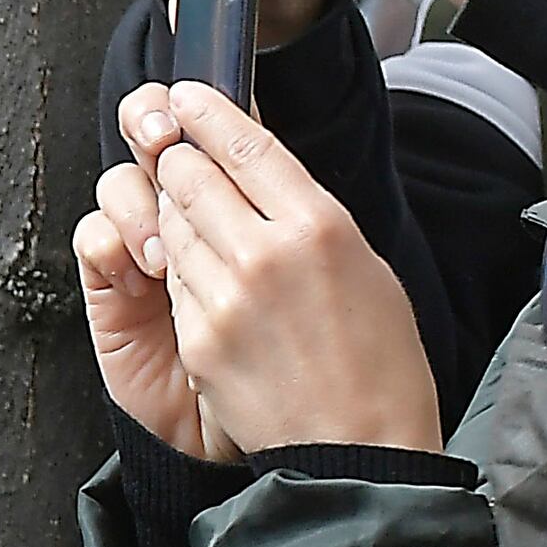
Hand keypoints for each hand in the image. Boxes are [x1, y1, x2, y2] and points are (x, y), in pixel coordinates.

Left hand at [74, 80, 445, 461]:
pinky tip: (201, 277)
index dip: (206, 114)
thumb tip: (265, 178)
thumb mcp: (365, 266)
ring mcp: (224, 297)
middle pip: (189, 176)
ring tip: (191, 220)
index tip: (185, 96)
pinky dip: (177, 270)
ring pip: (168, 225)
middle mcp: (266, 254)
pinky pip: (172, 282)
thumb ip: (309, 218)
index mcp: (319, 226)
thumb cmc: (377, 361)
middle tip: (175, 153)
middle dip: (176, 162)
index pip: (245, 146)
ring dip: (171, 215)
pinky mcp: (197, 336)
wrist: (359, 450)